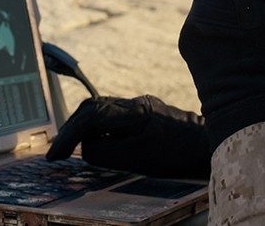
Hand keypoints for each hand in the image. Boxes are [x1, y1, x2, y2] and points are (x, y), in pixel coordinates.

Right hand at [46, 95, 209, 179]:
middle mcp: (135, 104)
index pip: (92, 116)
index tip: (55, 155)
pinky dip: (98, 130)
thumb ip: (108, 151)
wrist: (209, 144)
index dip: (69, 135)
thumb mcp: (140, 159)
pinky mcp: (145, 114)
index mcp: (134, 111)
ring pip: (102, 111)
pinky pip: (113, 118)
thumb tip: (86, 146)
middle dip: (71, 128)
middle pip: (93, 108)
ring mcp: (140, 107)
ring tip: (70, 149)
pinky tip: (96, 145)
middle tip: (57, 153)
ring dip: (83, 128)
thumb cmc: (179, 154)